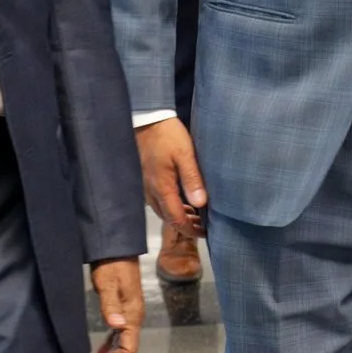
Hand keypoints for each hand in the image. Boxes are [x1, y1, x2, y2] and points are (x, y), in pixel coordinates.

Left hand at [87, 259, 144, 352]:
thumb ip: (111, 305)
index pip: (129, 349)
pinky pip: (118, 339)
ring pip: (122, 348)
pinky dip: (109, 351)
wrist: (115, 249)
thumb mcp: (108, 283)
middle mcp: (133, 319)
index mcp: (133, 316)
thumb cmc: (111, 264)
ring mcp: (129, 317)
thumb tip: (117, 326)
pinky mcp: (122, 312)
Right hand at [137, 118, 205, 237]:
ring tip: (195, 215)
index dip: (191, 230)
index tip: (206, 233)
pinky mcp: (145, 178)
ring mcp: (146, 185)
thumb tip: (201, 203)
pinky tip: (181, 199)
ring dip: (178, 215)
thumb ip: (192, 180)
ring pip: (162, 209)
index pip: (176, 219)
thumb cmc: (167, 135)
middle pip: (168, 218)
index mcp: (162, 188)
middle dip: (185, 225)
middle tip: (203, 225)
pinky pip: (157, 200)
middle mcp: (151, 191)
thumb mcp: (185, 155)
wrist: (147, 119)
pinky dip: (170, 205)